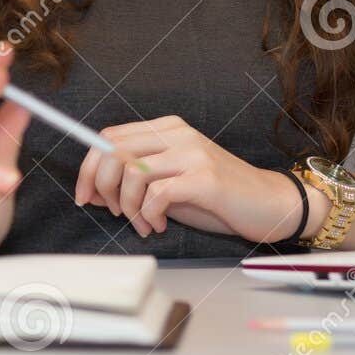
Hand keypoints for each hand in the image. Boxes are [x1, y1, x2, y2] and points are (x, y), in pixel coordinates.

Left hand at [73, 115, 307, 243]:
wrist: (270, 204)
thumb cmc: (218, 197)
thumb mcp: (170, 184)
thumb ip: (135, 181)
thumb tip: (93, 190)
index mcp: (166, 129)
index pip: (110, 136)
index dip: (88, 166)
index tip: (84, 195)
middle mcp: (177, 134)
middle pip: (114, 150)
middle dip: (100, 185)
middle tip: (114, 211)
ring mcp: (192, 153)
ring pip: (131, 173)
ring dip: (129, 206)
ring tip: (143, 223)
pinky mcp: (204, 178)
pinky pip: (157, 194)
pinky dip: (149, 214)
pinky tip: (159, 225)